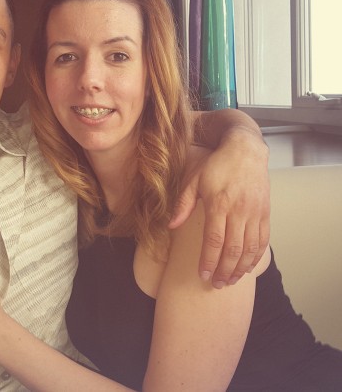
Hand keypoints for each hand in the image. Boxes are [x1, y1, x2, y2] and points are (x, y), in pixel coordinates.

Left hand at [169, 131, 269, 287]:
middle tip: (216, 285)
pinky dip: (256, 257)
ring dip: (240, 268)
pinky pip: (263, 241)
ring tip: (230, 281)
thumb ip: (183, 204)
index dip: (208, 260)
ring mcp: (255, 213)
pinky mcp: (265, 213)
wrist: (245, 150)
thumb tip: (170, 225)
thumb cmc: (216, 165)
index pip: (214, 240)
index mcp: (219, 204)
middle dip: (224, 270)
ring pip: (250, 249)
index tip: (203, 275)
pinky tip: (247, 268)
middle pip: (233, 249)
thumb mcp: (194, 179)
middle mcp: (239, 211)